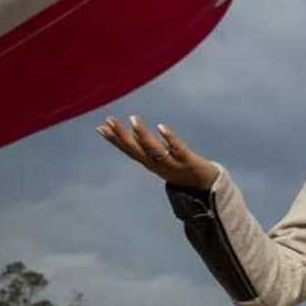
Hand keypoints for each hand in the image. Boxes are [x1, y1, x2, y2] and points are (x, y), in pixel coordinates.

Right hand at [96, 115, 218, 190]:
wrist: (205, 187)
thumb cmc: (181, 169)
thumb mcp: (161, 160)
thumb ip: (148, 148)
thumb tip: (133, 134)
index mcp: (150, 163)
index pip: (129, 150)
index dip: (115, 140)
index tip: (100, 128)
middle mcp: (157, 164)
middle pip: (136, 150)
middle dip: (121, 136)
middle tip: (109, 120)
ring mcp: (172, 163)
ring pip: (154, 149)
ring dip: (142, 134)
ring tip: (133, 118)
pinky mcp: (188, 160)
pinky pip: (176, 148)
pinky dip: (168, 138)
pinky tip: (161, 126)